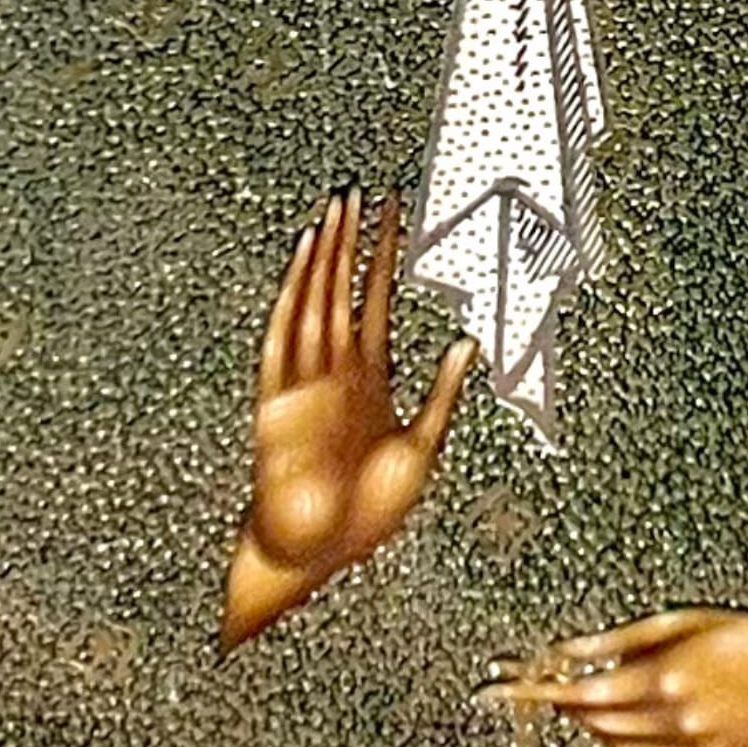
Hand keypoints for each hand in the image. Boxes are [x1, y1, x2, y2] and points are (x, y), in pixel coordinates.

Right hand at [221, 190, 476, 648]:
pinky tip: (301, 259)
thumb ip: (444, 396)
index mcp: (370, 378)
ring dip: (323, 257)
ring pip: (314, 301)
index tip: (394, 211)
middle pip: (342, 290)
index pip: (378, 300)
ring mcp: (305, 381)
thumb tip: (469, 342)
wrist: (319, 555)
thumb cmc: (366, 514)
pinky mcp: (278, 399)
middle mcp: (336, 371)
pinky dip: (291, 295)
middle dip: (350, 241)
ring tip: (332, 211)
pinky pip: (283, 336)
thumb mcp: (423, 448)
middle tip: (355, 190)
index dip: (386, 256)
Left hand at [505, 609, 747, 746]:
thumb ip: (627, 638)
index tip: (503, 687)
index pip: (581, 693)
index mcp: (668, 683)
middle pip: (595, 722)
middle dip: (563, 702)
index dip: (539, 691)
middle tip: (539, 684)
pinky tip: (623, 724)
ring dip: (592, 724)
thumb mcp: (695, 621)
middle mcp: (674, 727)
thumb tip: (569, 649)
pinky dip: (625, 746)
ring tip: (581, 697)